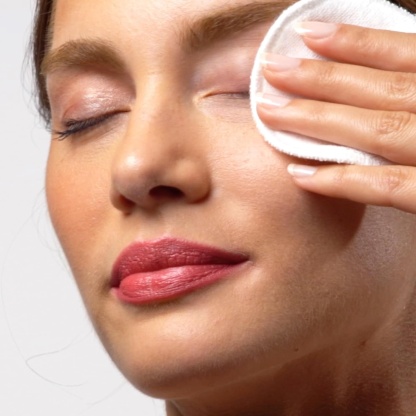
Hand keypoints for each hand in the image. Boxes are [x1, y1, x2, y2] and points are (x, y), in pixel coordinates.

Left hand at [256, 22, 415, 213]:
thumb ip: (414, 91)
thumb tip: (380, 82)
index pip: (406, 55)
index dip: (357, 42)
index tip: (308, 33)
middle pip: (382, 89)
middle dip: (321, 78)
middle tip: (270, 68)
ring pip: (377, 130)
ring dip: (319, 119)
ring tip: (269, 110)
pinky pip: (386, 186)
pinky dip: (342, 179)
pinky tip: (297, 174)